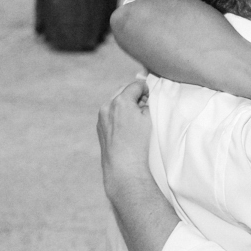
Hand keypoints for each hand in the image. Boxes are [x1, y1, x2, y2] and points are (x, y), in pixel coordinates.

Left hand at [97, 80, 153, 201]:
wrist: (123, 166)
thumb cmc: (139, 143)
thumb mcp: (149, 119)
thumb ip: (147, 103)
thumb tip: (143, 100)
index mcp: (121, 101)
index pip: (136, 85)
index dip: (146, 89)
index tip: (151, 96)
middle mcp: (108, 105)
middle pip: (123, 90)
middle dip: (134, 95)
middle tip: (144, 104)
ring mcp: (101, 116)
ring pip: (115, 101)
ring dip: (125, 104)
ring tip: (136, 116)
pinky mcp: (99, 126)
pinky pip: (110, 113)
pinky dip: (118, 113)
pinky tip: (126, 126)